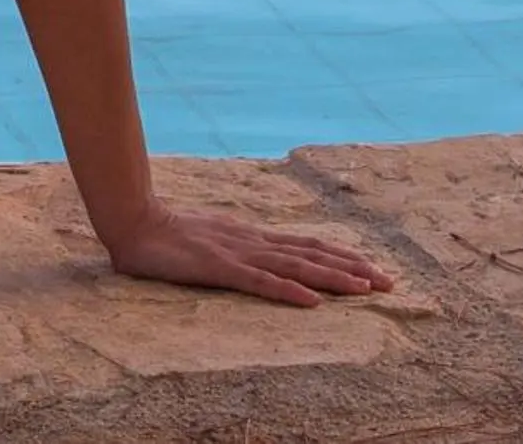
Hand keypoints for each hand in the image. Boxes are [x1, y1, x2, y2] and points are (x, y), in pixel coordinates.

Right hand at [105, 202, 394, 308]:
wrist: (134, 222)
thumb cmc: (170, 234)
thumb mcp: (213, 239)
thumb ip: (239, 248)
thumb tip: (266, 259)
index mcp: (252, 236)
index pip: (306, 246)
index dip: (341, 257)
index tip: (373, 269)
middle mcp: (253, 241)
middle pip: (311, 255)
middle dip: (352, 269)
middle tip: (388, 282)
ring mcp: (238, 253)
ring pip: (295, 267)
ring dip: (332, 278)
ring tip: (364, 289)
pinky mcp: (219, 267)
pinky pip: (259, 283)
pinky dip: (288, 291)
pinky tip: (310, 300)